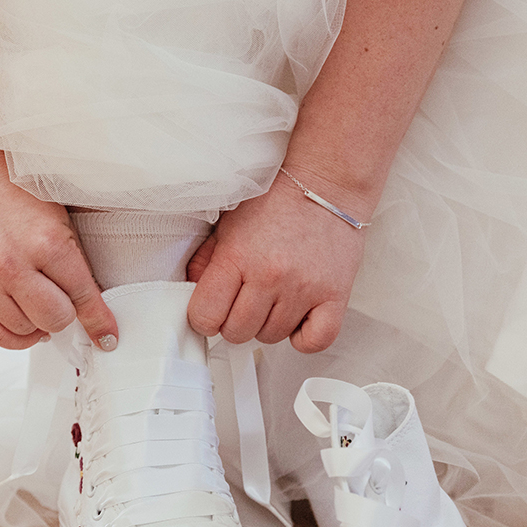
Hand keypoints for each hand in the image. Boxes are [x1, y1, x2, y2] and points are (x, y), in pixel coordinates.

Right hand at [0, 154, 117, 349]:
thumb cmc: (16, 192)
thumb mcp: (58, 218)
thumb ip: (76, 262)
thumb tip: (94, 309)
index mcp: (46, 242)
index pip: (83, 297)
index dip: (99, 322)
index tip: (107, 339)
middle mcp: (12, 265)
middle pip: (54, 320)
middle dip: (64, 315)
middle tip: (62, 302)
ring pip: (24, 331)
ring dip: (36, 324)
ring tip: (36, 304)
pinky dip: (12, 335)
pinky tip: (20, 320)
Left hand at [186, 170, 366, 352]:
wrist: (326, 184)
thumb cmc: (278, 202)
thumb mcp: (228, 225)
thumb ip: (205, 261)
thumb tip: (192, 292)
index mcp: (237, 257)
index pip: (205, 316)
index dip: (204, 317)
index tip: (212, 310)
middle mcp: (270, 276)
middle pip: (237, 333)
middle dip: (234, 321)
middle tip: (244, 301)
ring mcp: (303, 289)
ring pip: (272, 337)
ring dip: (268, 324)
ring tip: (273, 298)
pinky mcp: (334, 296)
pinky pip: (315, 342)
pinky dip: (304, 338)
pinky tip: (297, 318)